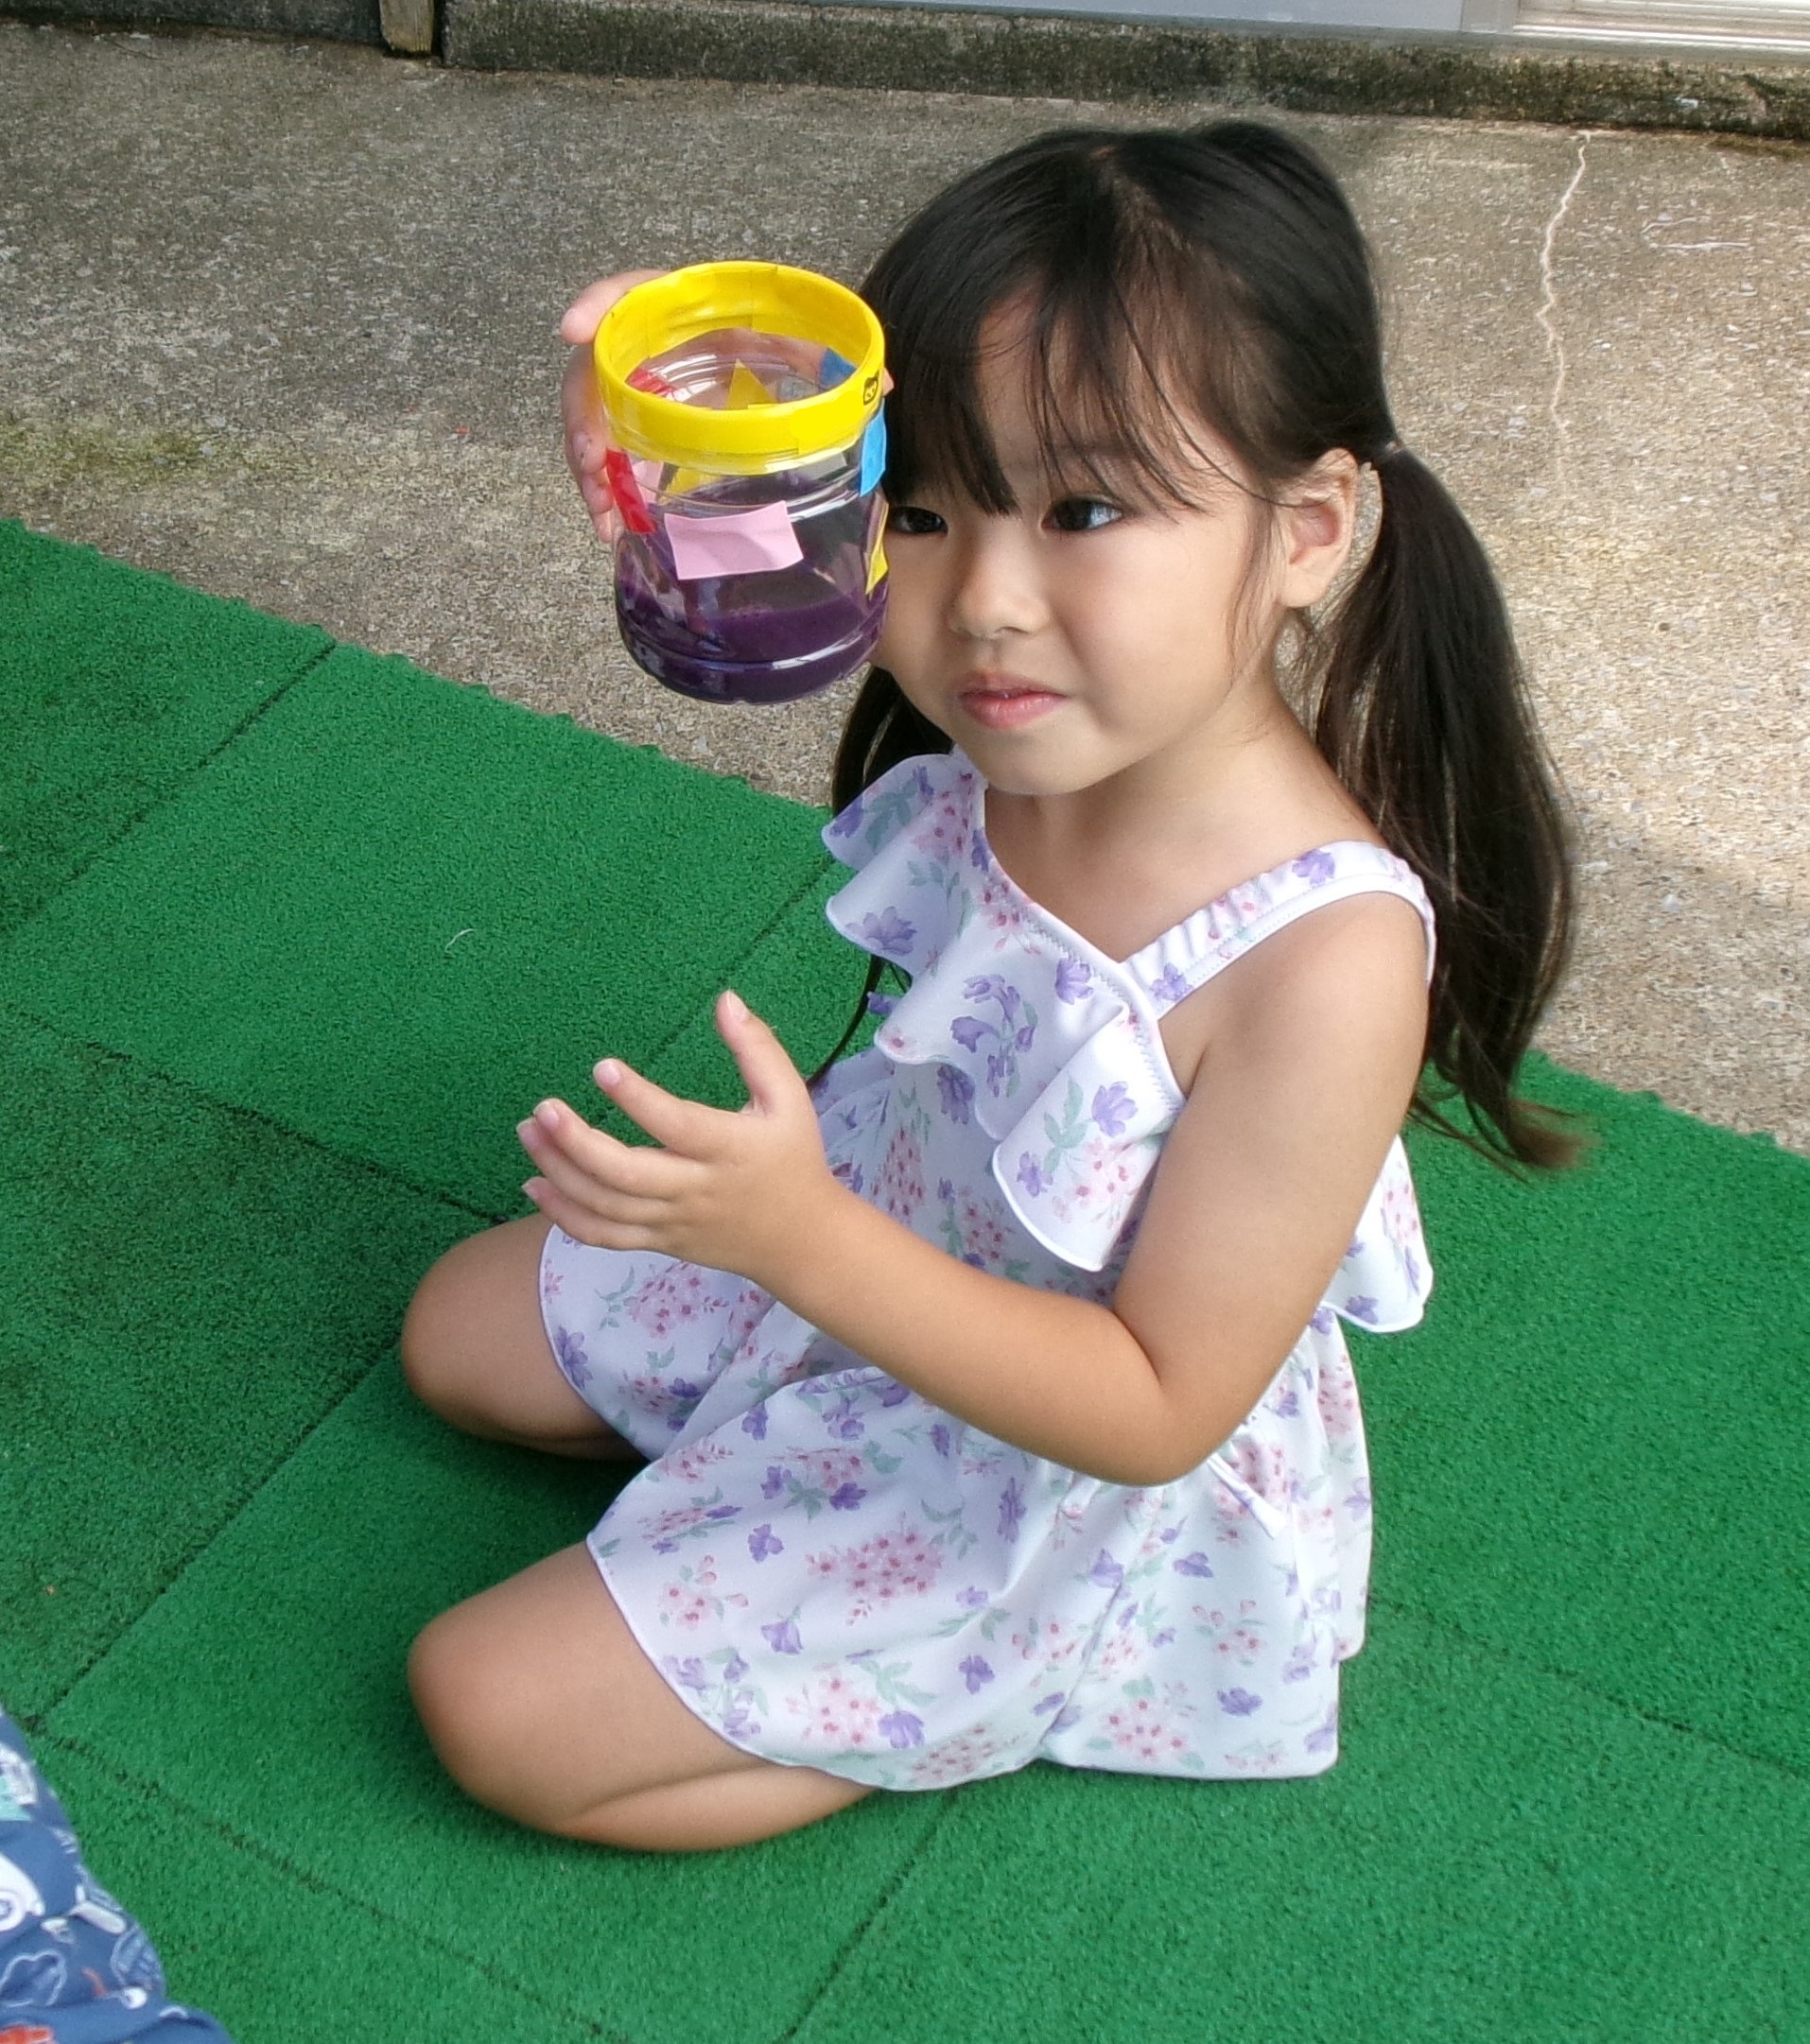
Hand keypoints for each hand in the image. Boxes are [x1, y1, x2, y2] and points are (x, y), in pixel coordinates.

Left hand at [518, 990, 844, 1290]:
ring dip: (560, 1172)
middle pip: (626, 1174)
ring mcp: (673, 1221)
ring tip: (529, 1131)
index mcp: (728, 1148)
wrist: (801, 1240)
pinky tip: (535, 1185)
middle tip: (542, 1108)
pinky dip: (564, 1216)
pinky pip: (605, 1235)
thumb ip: (758, 1049)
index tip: (602, 1067)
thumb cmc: (793, 1158)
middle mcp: (696, 1189)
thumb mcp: (790, 1099)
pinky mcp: (660, 1242)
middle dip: (577, 1142)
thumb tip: (725, 1000)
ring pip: (606, 1205)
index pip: (677, 1125)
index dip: (638, 1099)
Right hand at [560, 268, 892, 543]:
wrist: (775, 372)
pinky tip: (612, 527)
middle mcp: (654, 345)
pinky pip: (606, 453)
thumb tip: (884, 388)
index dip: (600, 303)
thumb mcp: (809, 348)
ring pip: (592, 418)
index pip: (634, 292)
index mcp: (690, 310)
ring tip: (603, 513)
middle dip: (584, 416)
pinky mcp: (638, 425)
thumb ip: (838, 361)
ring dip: (588, 466)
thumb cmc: (785, 349)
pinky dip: (603, 489)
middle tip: (592, 462)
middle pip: (596, 368)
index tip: (573, 332)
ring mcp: (640, 386)